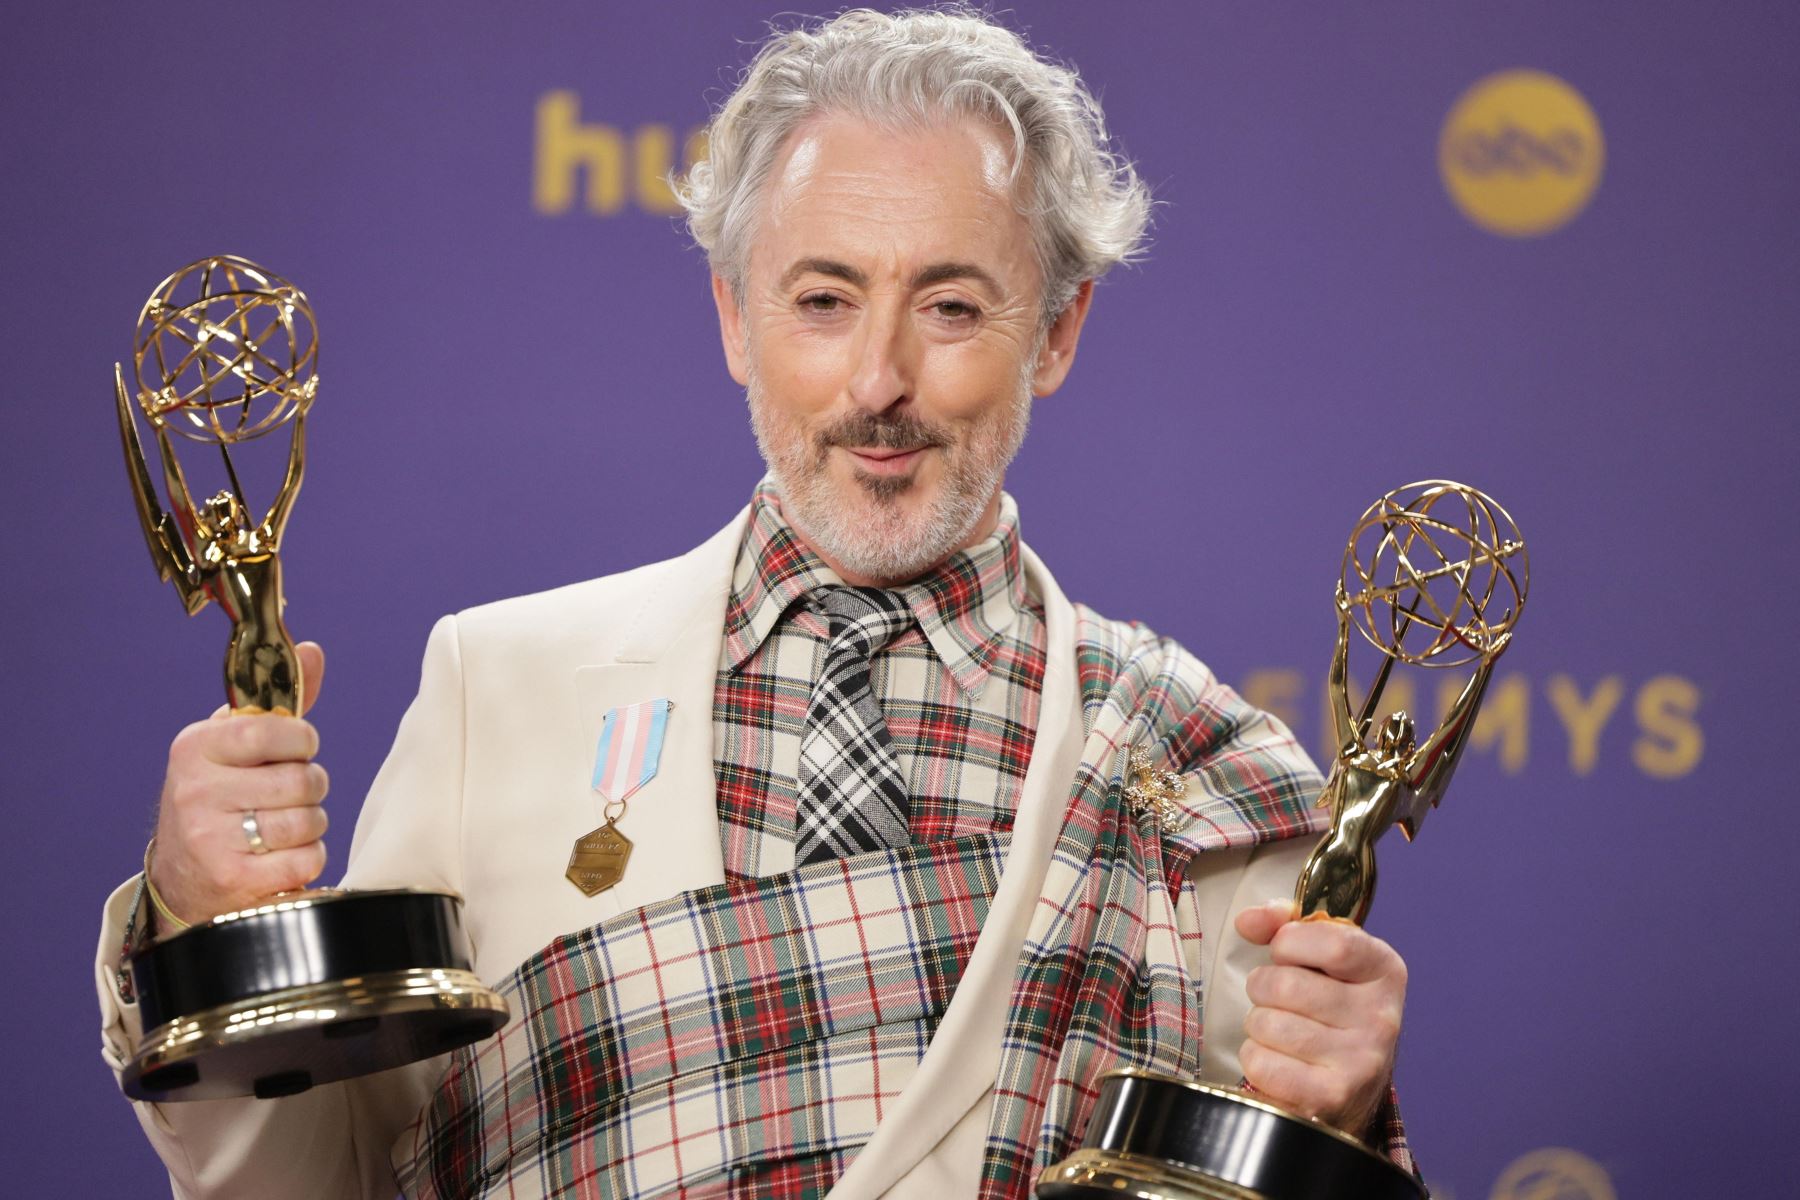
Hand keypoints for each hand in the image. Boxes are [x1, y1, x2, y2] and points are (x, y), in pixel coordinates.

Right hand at [148, 642, 329, 925]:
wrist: (183, 877)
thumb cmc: (221, 796)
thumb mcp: (235, 744)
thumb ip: (279, 701)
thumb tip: (310, 651)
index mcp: (195, 748)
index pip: (273, 730)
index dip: (302, 740)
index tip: (299, 748)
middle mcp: (196, 792)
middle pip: (302, 780)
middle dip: (312, 786)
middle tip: (293, 793)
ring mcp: (210, 839)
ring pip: (308, 821)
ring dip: (312, 824)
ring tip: (286, 824)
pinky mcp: (232, 879)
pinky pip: (306, 859)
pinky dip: (308, 858)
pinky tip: (284, 856)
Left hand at [1233, 899, 1405, 1135]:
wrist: (1352, 1087)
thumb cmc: (1330, 1010)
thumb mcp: (1321, 958)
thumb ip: (1284, 925)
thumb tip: (1248, 920)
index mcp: (1384, 970)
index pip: (1332, 942)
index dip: (1289, 942)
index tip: (1283, 951)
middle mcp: (1381, 1017)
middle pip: (1286, 984)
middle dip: (1263, 986)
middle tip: (1277, 999)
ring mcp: (1360, 1061)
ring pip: (1267, 1023)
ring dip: (1258, 1025)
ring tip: (1281, 1032)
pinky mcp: (1331, 1097)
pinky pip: (1261, 1062)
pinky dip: (1256, 1059)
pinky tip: (1280, 1061)